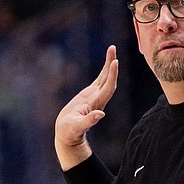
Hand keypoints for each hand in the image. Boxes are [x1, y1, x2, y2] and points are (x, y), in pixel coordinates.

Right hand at [54, 45, 117, 168]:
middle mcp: (98, 99)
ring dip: (109, 64)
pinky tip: (107, 62)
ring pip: (104, 78)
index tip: (115, 62)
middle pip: (108, 79)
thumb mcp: (77, 127)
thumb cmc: (70, 133)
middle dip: (111, 64)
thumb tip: (101, 115)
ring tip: (111, 49)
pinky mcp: (89, 96)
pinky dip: (103, 71)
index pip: (107, 87)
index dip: (112, 75)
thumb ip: (89, 122)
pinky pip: (98, 80)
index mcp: (96, 104)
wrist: (67, 135)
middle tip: (112, 48)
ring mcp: (94, 96)